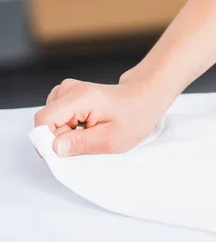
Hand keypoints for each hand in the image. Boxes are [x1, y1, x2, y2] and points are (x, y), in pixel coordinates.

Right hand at [34, 77, 171, 156]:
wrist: (146, 98)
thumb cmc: (135, 116)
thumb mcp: (111, 139)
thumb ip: (80, 144)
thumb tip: (54, 149)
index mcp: (79, 97)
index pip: (44, 120)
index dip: (48, 141)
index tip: (66, 153)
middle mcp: (69, 89)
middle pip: (46, 121)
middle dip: (61, 139)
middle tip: (88, 143)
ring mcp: (68, 90)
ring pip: (51, 121)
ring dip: (67, 133)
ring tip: (91, 133)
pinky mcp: (69, 95)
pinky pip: (58, 117)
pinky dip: (70, 127)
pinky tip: (88, 127)